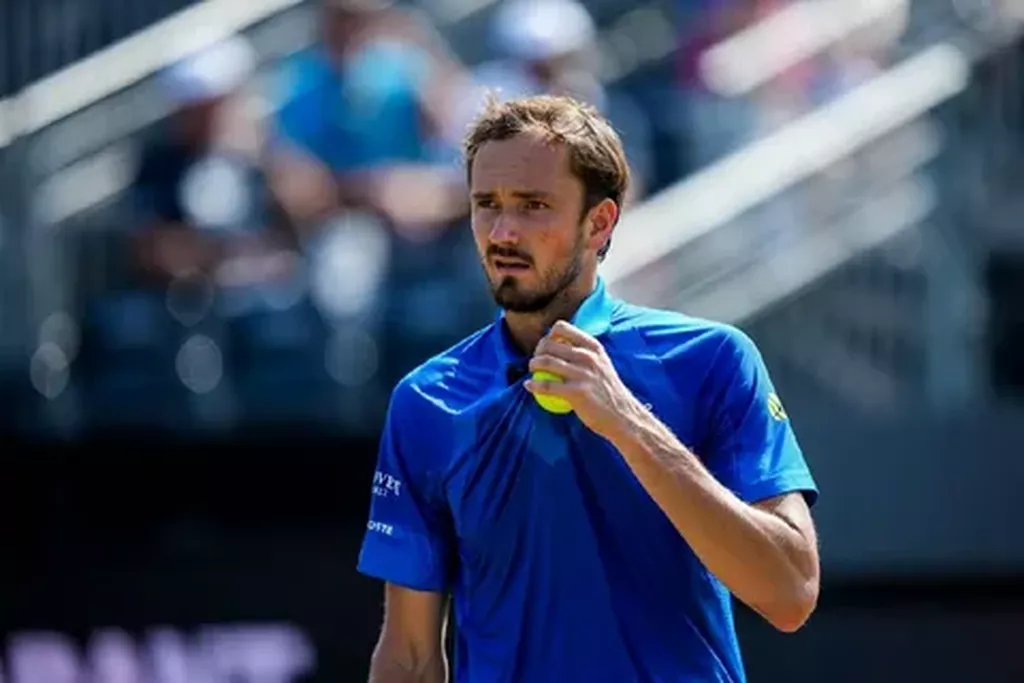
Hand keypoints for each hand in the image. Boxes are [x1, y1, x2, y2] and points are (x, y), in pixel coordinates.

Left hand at [525, 321, 642, 438]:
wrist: (622, 415)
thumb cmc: (608, 391)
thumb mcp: (601, 364)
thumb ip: (584, 354)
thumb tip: (559, 346)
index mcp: (593, 346)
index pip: (562, 328)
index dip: (548, 335)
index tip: (546, 346)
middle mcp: (587, 356)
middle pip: (550, 344)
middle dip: (537, 351)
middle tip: (535, 361)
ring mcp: (582, 374)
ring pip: (546, 362)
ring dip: (533, 365)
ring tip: (531, 370)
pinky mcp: (576, 392)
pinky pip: (546, 386)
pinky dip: (533, 385)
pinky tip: (527, 386)